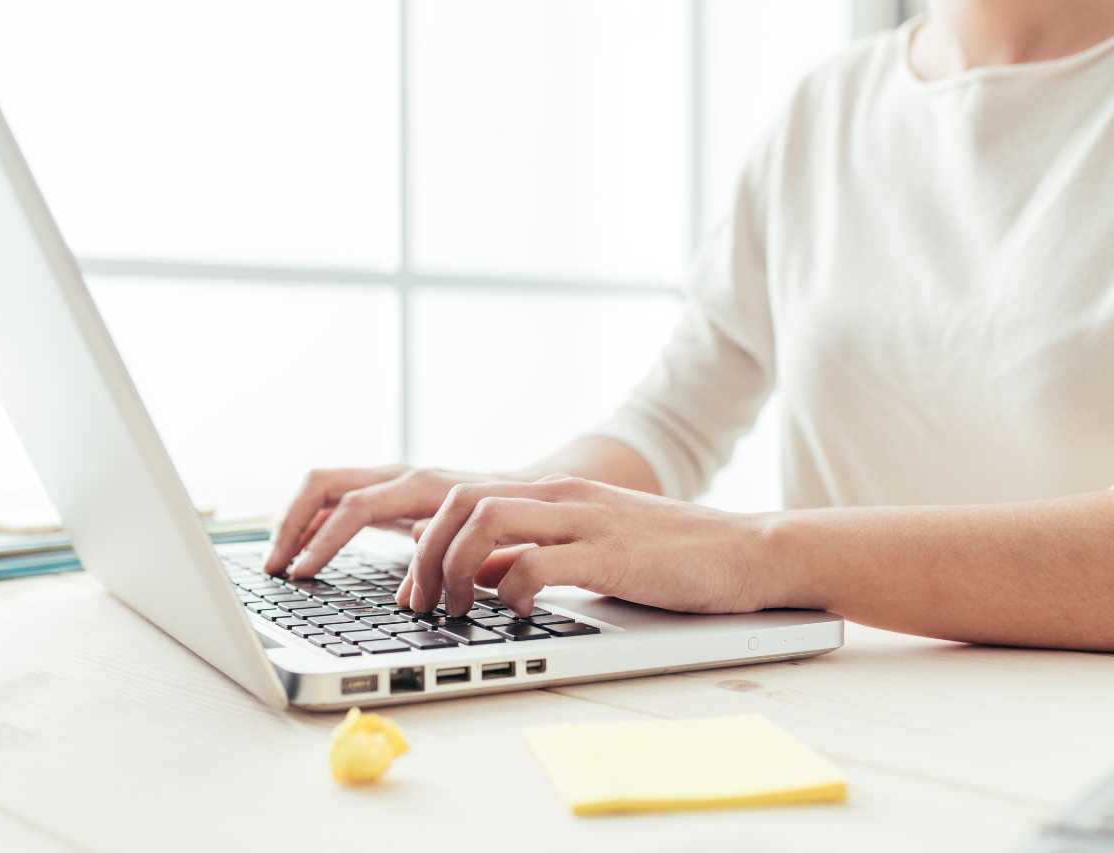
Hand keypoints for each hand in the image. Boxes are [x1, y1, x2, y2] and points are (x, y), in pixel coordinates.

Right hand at [265, 465, 509, 576]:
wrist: (526, 490)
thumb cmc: (508, 519)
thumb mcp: (484, 539)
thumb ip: (446, 557)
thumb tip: (410, 588)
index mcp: (421, 486)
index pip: (355, 506)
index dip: (324, 541)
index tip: (301, 574)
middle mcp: (398, 476)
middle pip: (323, 484)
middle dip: (291, 523)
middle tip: (273, 567)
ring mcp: (389, 480)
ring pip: (323, 487)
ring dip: (294, 520)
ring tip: (276, 561)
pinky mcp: (386, 491)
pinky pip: (336, 499)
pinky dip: (313, 521)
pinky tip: (302, 550)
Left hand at [399, 476, 773, 617]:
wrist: (747, 551)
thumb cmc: (667, 556)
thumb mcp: (584, 545)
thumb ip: (526, 552)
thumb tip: (469, 567)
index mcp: (551, 492)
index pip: (460, 497)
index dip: (422, 543)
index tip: (413, 590)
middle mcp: (561, 495)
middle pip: (458, 502)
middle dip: (425, 555)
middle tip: (422, 605)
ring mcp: (585, 520)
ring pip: (485, 520)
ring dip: (456, 567)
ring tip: (459, 610)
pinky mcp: (611, 554)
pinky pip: (538, 562)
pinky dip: (513, 590)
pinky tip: (521, 614)